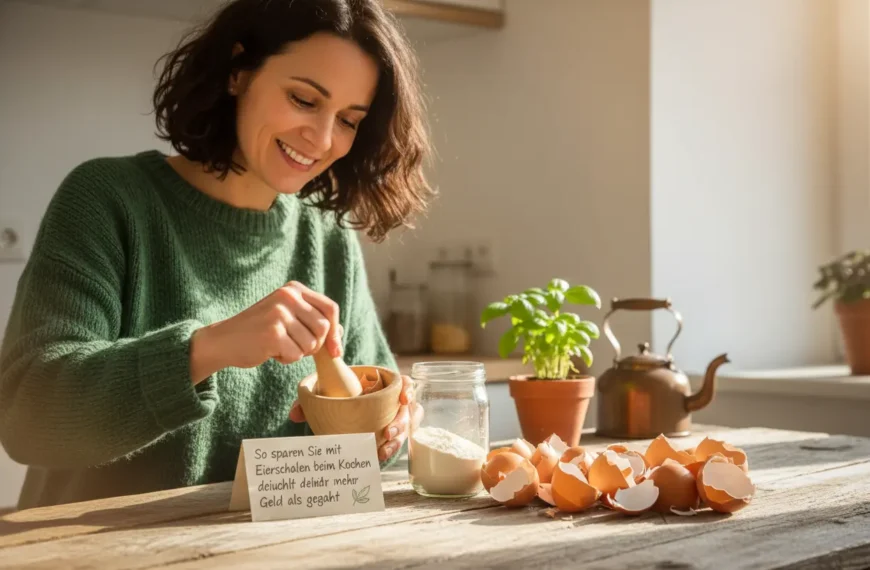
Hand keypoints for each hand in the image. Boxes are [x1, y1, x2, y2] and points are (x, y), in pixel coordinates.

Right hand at [190, 281, 341, 384]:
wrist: (223, 340)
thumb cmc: (259, 331)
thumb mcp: (287, 318)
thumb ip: (312, 321)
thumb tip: (340, 332)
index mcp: (293, 289)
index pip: (330, 308)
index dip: (335, 332)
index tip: (335, 350)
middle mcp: (288, 296)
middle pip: (324, 328)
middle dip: (315, 345)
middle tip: (295, 347)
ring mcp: (279, 313)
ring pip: (311, 344)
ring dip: (298, 352)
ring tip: (278, 346)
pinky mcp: (272, 333)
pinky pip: (296, 354)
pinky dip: (286, 359)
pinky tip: (270, 351)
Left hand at [289, 374, 418, 461]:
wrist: (337, 407)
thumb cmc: (337, 395)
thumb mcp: (325, 393)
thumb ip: (310, 402)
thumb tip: (294, 415)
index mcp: (383, 385)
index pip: (405, 383)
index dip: (408, 390)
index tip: (403, 399)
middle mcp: (393, 402)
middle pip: (408, 411)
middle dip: (401, 423)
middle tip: (387, 433)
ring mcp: (395, 419)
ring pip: (406, 430)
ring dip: (397, 441)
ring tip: (382, 452)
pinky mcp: (391, 435)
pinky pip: (400, 441)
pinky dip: (392, 448)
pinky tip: (380, 457)